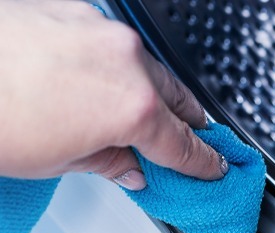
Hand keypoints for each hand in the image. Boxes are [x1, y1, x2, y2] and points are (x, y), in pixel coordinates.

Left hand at [0, 0, 224, 189]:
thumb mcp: (56, 161)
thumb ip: (109, 163)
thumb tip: (130, 167)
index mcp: (131, 107)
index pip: (184, 144)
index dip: (202, 163)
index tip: (212, 168)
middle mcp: (127, 62)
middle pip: (178, 101)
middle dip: (184, 127)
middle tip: (183, 149)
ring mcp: (103, 32)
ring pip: (149, 69)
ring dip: (150, 96)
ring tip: (132, 120)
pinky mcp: (77, 13)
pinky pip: (115, 46)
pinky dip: (116, 69)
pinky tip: (97, 86)